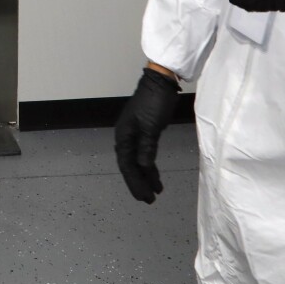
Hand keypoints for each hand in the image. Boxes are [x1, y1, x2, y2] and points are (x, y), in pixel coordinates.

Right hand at [115, 66, 182, 203]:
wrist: (161, 82)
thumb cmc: (154, 103)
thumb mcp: (150, 126)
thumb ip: (146, 147)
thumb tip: (143, 167)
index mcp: (123, 136)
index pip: (127, 165)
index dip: (135, 182)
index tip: (144, 197)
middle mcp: (126, 138)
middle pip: (130, 166)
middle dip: (139, 183)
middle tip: (149, 200)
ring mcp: (135, 136)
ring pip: (138, 162)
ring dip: (146, 177)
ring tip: (155, 192)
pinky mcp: (145, 133)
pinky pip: (145, 155)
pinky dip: (150, 167)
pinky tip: (156, 176)